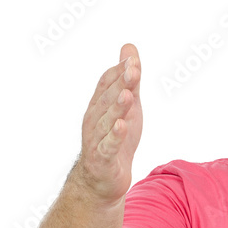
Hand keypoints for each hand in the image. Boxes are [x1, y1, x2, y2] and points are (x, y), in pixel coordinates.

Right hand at [72, 43, 142, 206]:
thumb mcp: (127, 107)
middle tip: (133, 70)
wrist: (103, 179)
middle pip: (108, 99)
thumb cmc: (116, 139)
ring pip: (107, 121)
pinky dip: (114, 137)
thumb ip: (130, 80)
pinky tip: (122, 127)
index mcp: (99, 105)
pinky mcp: (102, 159)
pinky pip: (107, 146)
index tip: (133, 59)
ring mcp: (96, 139)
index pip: (107, 83)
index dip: (120, 71)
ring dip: (117, 108)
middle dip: (121, 84)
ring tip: (128, 95)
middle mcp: (94, 119)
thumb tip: (130, 48)